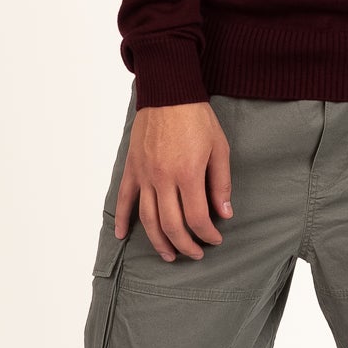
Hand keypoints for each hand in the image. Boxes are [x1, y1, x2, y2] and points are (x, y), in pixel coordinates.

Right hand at [117, 101, 233, 261]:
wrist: (168, 93)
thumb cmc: (197, 118)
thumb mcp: (219, 149)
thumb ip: (221, 184)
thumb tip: (225, 213)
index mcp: (188, 174)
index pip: (197, 218)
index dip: (207, 234)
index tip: (215, 239)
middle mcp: (163, 178)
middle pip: (171, 225)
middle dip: (185, 245)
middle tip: (195, 254)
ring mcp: (144, 175)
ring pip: (148, 219)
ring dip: (158, 242)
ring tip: (169, 255)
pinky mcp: (132, 168)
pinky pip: (124, 199)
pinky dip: (122, 219)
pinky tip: (123, 236)